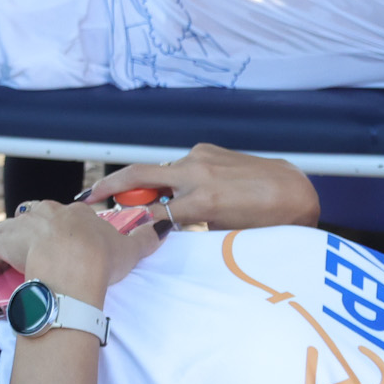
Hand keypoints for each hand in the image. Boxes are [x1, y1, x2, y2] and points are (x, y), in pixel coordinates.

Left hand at [0, 196, 155, 306]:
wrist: (75, 266)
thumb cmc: (102, 260)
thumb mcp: (130, 249)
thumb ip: (145, 238)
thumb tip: (163, 227)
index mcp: (75, 213)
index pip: (63, 215)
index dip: (61, 232)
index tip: (63, 249)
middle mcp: (47, 213)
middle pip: (33, 217)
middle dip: (31, 234)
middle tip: (36, 257)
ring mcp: (24, 227)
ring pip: (8, 228)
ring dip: (8, 244)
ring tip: (12, 264)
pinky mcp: (5, 243)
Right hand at [84, 145, 320, 232]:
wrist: (294, 191)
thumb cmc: (266, 221)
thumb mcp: (225, 233)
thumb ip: (192, 228)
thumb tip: (162, 227)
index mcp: (203, 202)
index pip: (151, 214)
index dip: (129, 223)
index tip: (109, 228)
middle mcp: (197, 174)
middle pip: (139, 175)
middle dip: (110, 186)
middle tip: (89, 197)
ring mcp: (201, 157)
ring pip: (160, 171)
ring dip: (145, 184)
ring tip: (130, 201)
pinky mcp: (206, 149)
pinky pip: (178, 166)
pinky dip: (169, 179)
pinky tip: (173, 192)